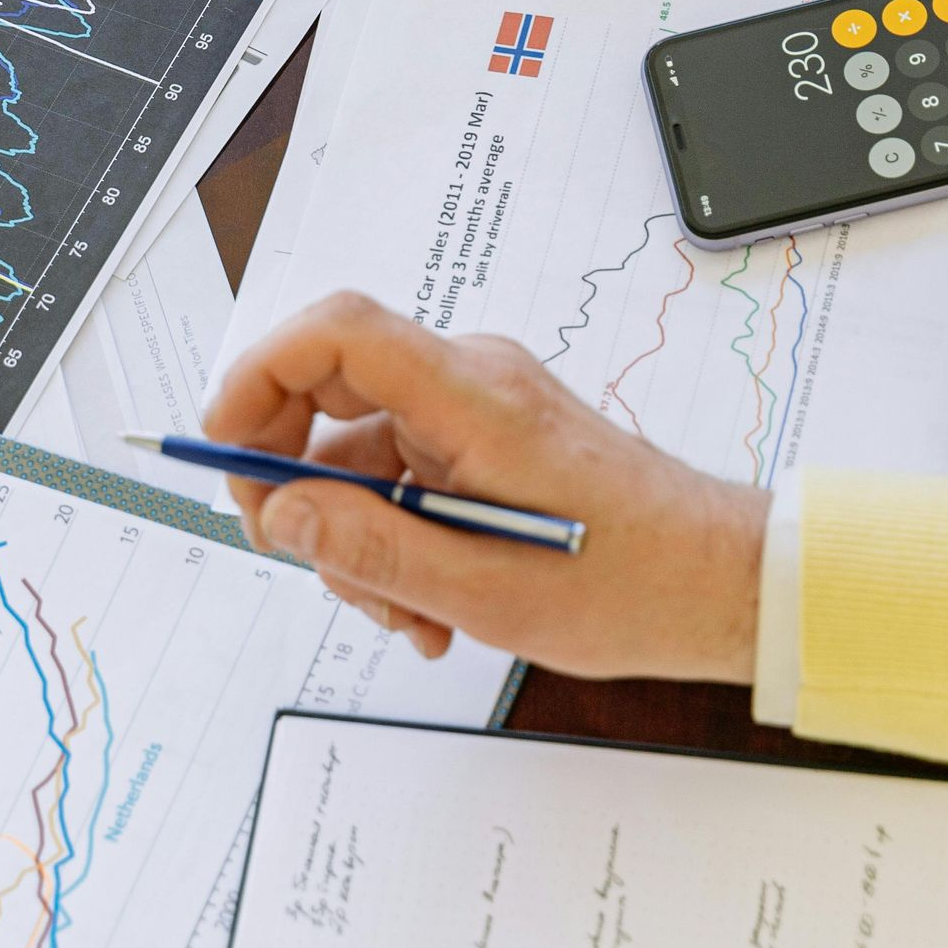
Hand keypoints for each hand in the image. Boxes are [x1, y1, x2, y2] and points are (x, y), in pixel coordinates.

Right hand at [204, 293, 767, 678]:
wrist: (722, 583)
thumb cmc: (633, 582)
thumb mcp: (485, 592)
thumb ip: (371, 550)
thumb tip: (281, 514)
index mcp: (473, 396)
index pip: (337, 330)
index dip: (259, 376)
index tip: (224, 450)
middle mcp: (473, 382)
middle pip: (331, 389)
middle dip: (297, 483)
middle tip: (299, 559)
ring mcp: (481, 409)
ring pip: (362, 451)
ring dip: (357, 537)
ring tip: (405, 616)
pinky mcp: (491, 441)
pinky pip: (405, 474)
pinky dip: (396, 538)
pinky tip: (430, 607)